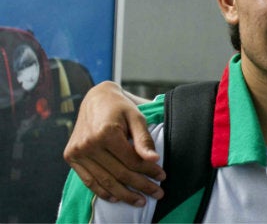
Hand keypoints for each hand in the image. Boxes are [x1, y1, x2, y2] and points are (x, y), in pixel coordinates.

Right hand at [63, 81, 165, 205]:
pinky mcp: (70, 156)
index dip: (149, 171)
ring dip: (124, 194)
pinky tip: (116, 197)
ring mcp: (77, 152)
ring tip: (140, 200)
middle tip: (157, 193)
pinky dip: (103, 191)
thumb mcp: (136, 117)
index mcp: (106, 132)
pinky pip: (88, 180)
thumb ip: (144, 139)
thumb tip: (154, 159)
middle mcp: (88, 144)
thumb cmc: (119, 107)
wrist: (95, 99)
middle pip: (119, 173)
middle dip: (141, 185)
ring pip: (104, 181)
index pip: (132, 160)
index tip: (162, 176)